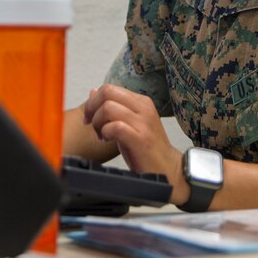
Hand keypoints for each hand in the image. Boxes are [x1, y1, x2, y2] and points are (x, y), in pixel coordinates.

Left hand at [82, 84, 188, 202]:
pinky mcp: (141, 138)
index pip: (110, 88)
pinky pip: (116, 126)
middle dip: (92, 108)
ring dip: (98, 123)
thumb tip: (93, 92)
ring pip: (108, 108)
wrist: (167, 169)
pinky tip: (108, 140)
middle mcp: (143, 108)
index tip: (89, 118)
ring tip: (102, 136)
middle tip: (92, 125)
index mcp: (141, 102)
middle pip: (108, 92)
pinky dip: (106, 132)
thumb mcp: (127, 123)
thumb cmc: (145, 148)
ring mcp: (143, 123)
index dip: (93, 102)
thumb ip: (113, 107)